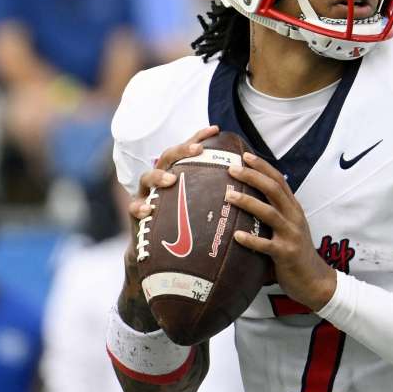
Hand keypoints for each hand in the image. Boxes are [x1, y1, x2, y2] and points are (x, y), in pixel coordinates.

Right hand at [118, 126, 221, 331]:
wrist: (162, 263)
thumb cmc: (190, 235)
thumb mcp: (207, 214)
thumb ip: (223, 198)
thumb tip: (257, 187)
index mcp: (180, 178)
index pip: (188, 152)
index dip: (199, 137)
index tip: (215, 128)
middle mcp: (160, 183)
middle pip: (166, 158)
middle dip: (180, 151)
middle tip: (196, 152)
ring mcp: (146, 198)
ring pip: (146, 179)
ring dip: (157, 177)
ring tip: (171, 180)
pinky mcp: (137, 218)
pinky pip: (135, 210)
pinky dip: (140, 208)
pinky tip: (148, 210)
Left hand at [226, 153, 337, 310]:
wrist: (315, 280)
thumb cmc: (295, 253)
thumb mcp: (288, 228)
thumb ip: (273, 214)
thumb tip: (246, 201)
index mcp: (294, 209)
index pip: (279, 180)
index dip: (263, 166)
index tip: (244, 155)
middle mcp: (294, 217)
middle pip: (274, 190)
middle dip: (253, 176)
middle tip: (232, 168)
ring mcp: (291, 235)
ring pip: (269, 213)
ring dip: (248, 202)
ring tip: (229, 196)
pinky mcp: (286, 254)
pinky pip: (267, 245)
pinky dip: (251, 240)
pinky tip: (236, 236)